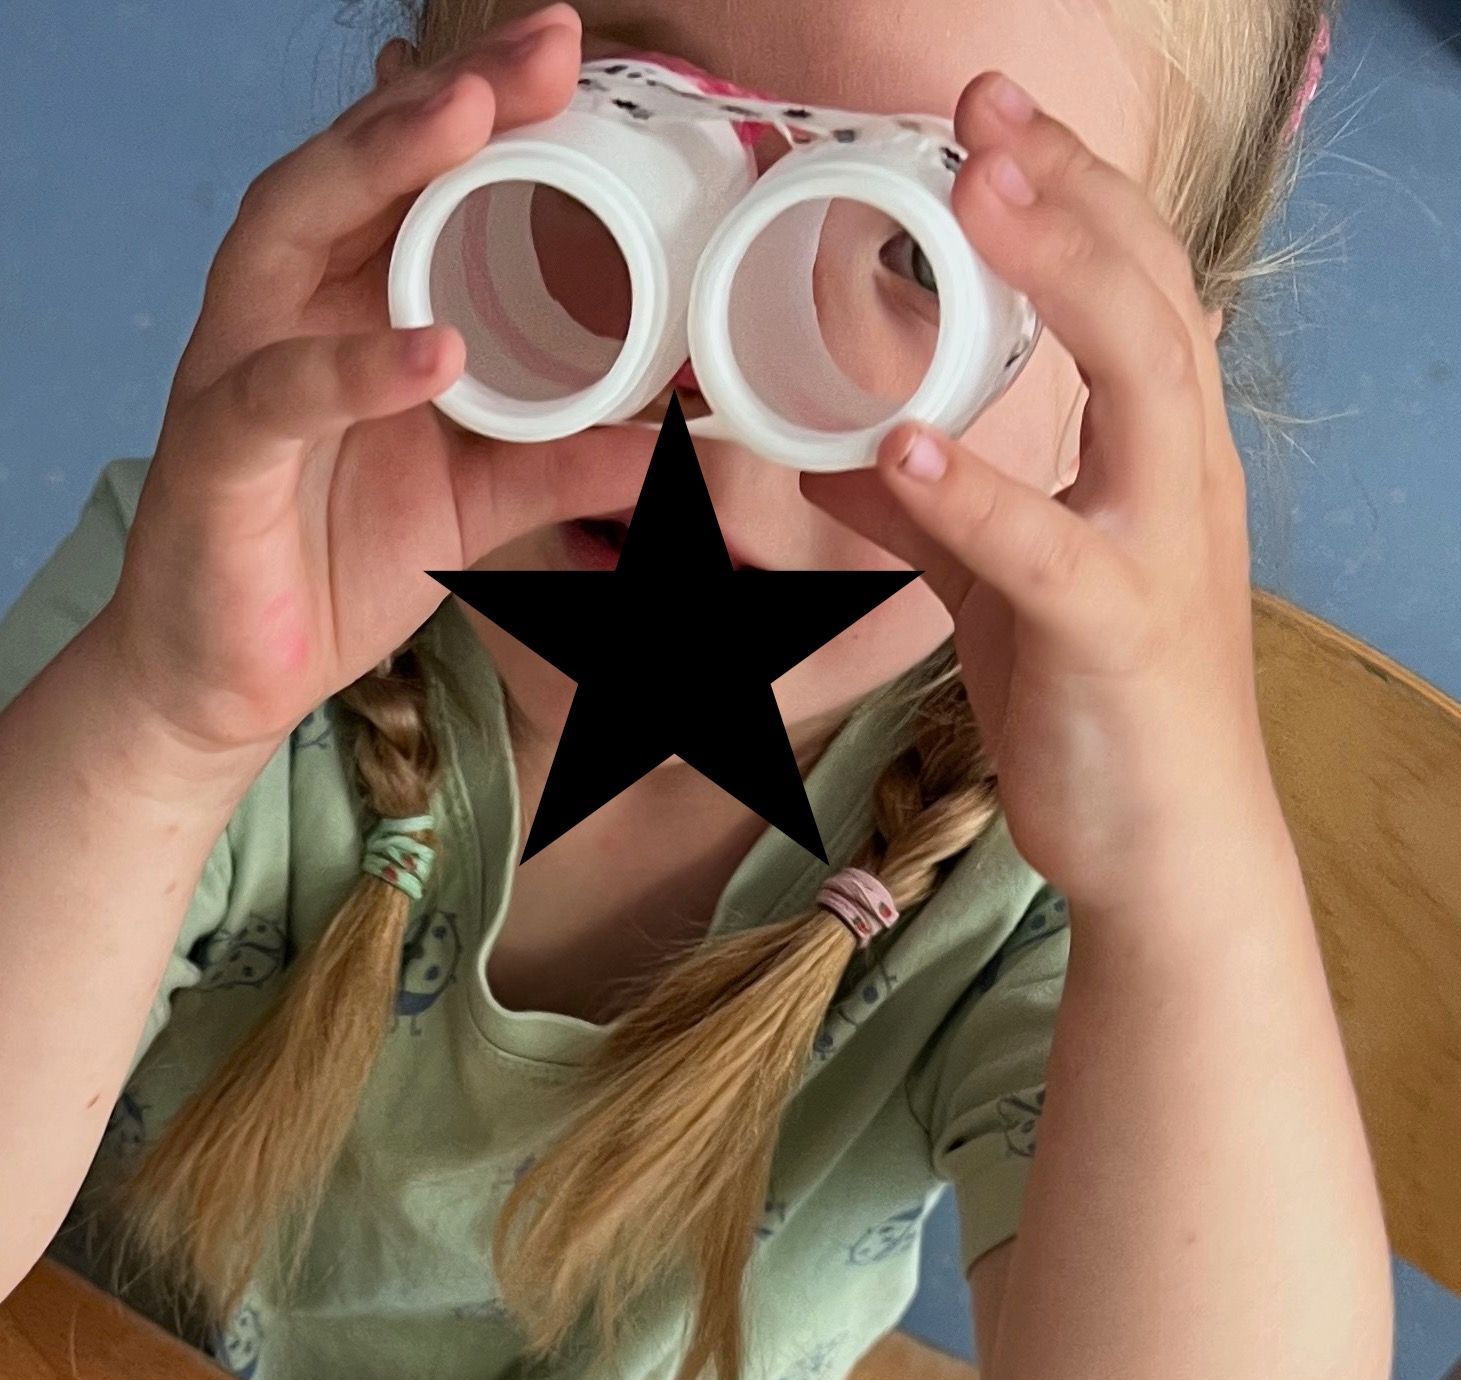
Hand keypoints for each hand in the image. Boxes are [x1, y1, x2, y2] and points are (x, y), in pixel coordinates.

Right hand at [99, 2, 659, 762]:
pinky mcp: (218, 452)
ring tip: (472, 121)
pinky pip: (280, 395)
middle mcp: (292, 305)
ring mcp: (244, 365)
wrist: (234, 673)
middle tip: (546, 49)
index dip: (493, 111)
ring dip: (382, 168)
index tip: (578, 63)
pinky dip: (355, 370)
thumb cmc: (339, 559)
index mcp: (353, 299)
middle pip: (360, 167)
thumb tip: (679, 437)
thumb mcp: (482, 499)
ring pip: (295, 230)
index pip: (417, 179)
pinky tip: (433, 346)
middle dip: (451, 97)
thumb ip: (569, 458)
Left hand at [802, 73, 1279, 913]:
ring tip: (976, 197)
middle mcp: (1180, 480)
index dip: (1074, 189)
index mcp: (1162, 456)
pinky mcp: (1116, 636)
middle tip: (983, 111)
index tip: (992, 118)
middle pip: (1153, 291)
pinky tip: (898, 447)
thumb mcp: (1008, 593)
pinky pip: (1046, 549)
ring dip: (1059, 276)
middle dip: (1070, 189)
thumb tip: (845, 455)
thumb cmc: (1100, 712)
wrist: (1170, 852)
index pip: (1139, 283)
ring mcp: (1160, 551)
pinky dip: (975, 493)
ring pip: (1142, 377)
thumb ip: (940, 516)